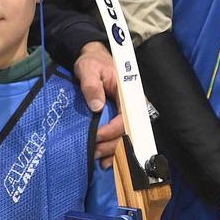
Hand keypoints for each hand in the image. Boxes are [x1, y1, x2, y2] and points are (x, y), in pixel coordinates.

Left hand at [72, 43, 124, 166]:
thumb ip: (91, 86)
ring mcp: (127, 112)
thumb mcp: (88, 69)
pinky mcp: (120, 118)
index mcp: (128, 92)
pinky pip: (121, 137)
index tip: (96, 137)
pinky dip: (115, 151)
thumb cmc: (92, 62)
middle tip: (93, 152)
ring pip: (125, 137)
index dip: (112, 131)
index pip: (125, 117)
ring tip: (97, 158)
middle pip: (127, 132)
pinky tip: (106, 161)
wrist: (92, 59)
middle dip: (111, 145)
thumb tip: (97, 107)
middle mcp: (131, 104)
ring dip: (112, 151)